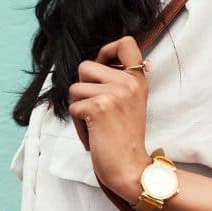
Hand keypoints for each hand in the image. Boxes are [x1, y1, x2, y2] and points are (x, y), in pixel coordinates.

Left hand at [68, 36, 153, 201]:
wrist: (130, 167)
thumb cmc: (124, 139)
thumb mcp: (131, 103)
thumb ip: (117, 82)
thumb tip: (92, 66)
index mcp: (137, 80)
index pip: (125, 43)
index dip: (106, 50)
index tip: (103, 66)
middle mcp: (128, 82)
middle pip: (85, 66)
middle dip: (83, 89)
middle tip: (97, 111)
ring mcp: (114, 93)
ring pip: (75, 88)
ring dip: (79, 109)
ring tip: (96, 126)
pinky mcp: (98, 107)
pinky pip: (73, 107)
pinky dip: (78, 125)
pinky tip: (94, 136)